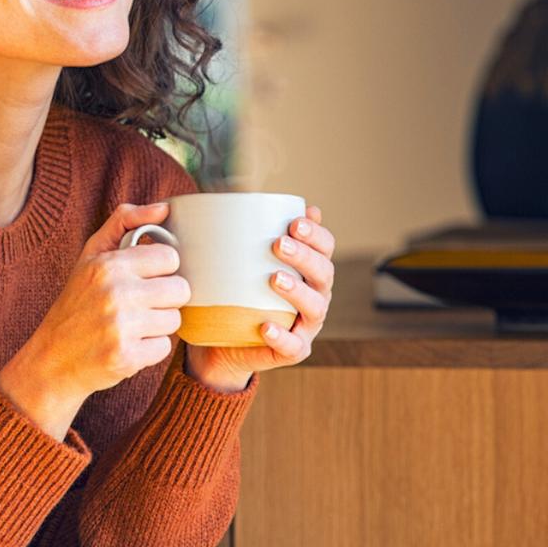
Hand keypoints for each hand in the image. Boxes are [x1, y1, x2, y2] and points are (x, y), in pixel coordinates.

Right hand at [0, 202, 189, 437]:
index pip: (170, 258)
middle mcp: (116, 293)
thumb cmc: (77, 302)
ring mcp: (122, 327)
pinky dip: (149, 349)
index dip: (161, 269)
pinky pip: (164, 347)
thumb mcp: (91, 255)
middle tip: (141, 304)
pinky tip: (128, 345)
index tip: (145, 278)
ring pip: (174, 319)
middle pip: (180, 289)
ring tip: (132, 325)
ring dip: (158, 324)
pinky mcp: (127, 357)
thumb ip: (125, 222)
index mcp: (109, 265)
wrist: (51, 359)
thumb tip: (164, 208)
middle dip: (165, 298)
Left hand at [184, 205, 334, 392]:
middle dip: (305, 256)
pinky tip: (266, 326)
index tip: (295, 222)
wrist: (223, 342)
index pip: (325, 247)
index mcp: (309, 270)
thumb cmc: (235, 292)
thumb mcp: (238, 261)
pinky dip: (282, 336)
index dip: (316, 234)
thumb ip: (245, 234)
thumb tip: (239, 196)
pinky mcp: (292, 350)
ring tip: (274, 278)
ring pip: (315, 307)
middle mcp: (315, 295)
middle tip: (278, 244)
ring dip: (297, 291)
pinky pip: (293, 346)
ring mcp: (306, 325)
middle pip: (324, 273)